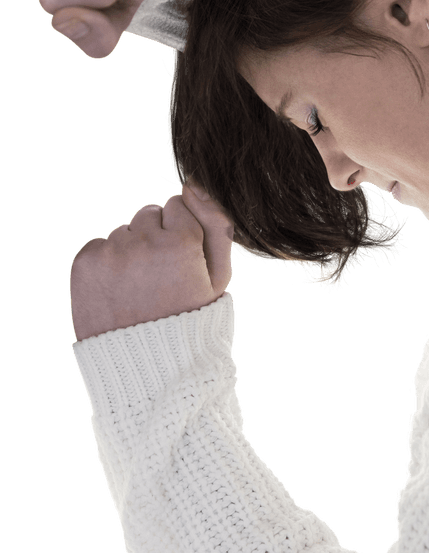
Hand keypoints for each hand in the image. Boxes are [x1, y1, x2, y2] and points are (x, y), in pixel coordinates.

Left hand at [70, 184, 233, 341]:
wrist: (146, 368)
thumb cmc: (190, 320)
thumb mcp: (218, 278)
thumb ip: (216, 225)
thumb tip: (195, 184)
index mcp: (181, 242)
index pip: (179, 204)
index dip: (183, 235)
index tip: (182, 263)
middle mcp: (143, 241)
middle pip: (149, 214)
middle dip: (155, 238)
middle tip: (160, 278)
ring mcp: (110, 251)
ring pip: (123, 231)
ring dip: (130, 251)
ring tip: (139, 289)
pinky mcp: (84, 261)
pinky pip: (100, 245)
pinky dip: (107, 263)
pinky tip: (119, 291)